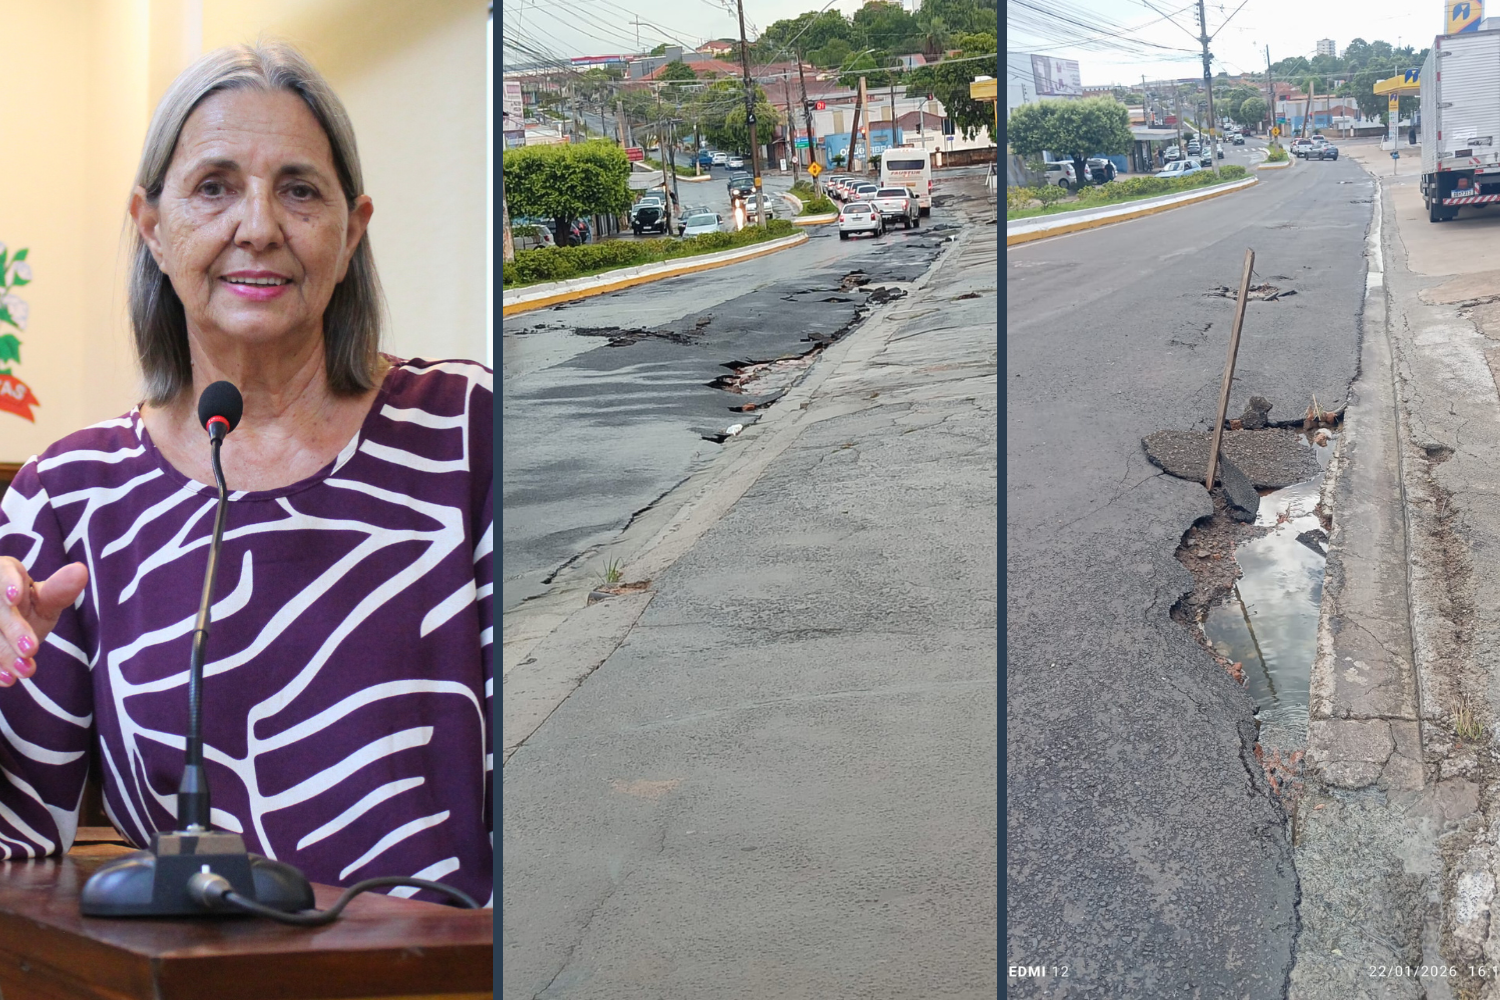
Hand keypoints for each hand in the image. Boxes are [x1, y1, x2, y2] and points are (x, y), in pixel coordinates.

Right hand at [0, 558, 87, 686]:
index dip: (7, 584)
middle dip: (12, 629)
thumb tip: (80, 570)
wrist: (5, 632)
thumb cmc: (27, 608)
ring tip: (26, 671)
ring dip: (2, 654)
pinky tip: (6, 679)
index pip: (2, 573)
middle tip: (32, 649)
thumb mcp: (45, 600)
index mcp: (2, 572)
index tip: (14, 598)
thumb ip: (60, 590)